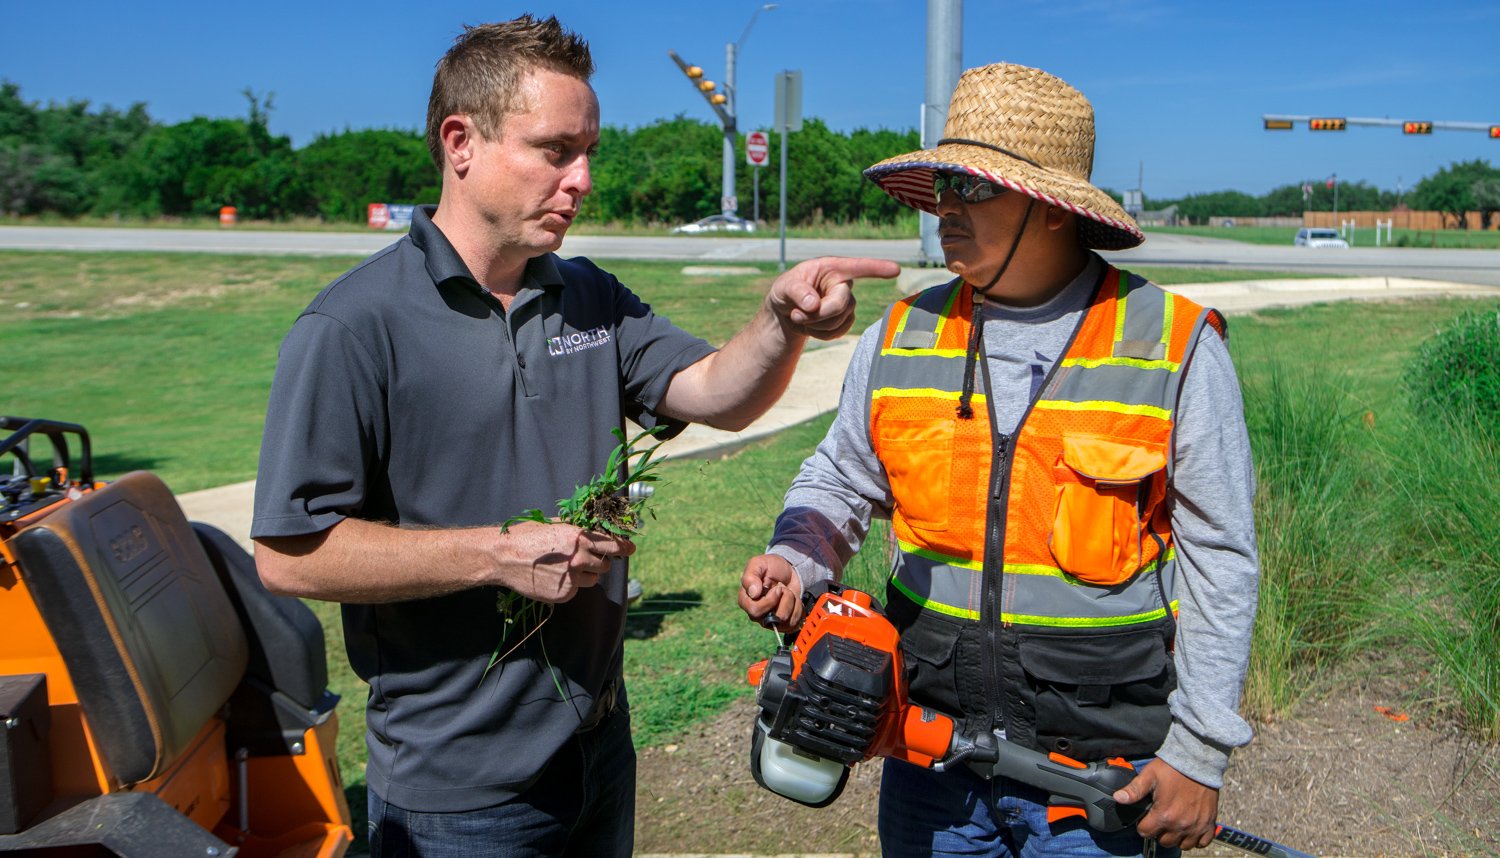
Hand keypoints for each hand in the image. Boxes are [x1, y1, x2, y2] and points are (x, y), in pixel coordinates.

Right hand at [498, 520, 635, 603]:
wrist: (505, 558)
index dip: (624, 546)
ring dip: (586, 574)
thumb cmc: (529, 536)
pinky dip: (571, 585)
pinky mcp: (565, 594)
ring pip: (593, 579)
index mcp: (580, 537)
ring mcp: (573, 578)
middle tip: (585, 558)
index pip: (613, 544)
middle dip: (600, 561)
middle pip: (606, 564)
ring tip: (565, 567)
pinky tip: (554, 577)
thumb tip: (598, 528)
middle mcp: (580, 558)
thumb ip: (578, 527)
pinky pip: (577, 590)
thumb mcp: (555, 524)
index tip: (630, 548)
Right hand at [738, 554, 804, 630]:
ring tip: (787, 591)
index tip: (778, 587)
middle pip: (773, 619)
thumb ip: (751, 576)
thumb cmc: (770, 567)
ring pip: (785, 621)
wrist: (788, 571)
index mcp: (746, 601)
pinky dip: (798, 608)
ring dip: (791, 601)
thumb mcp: (758, 564)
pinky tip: (793, 599)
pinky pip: (794, 623)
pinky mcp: (784, 624)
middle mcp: (757, 614)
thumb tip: (753, 593)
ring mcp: (771, 620)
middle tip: (783, 588)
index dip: (770, 600)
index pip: (755, 611)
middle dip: (784, 600)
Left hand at [767, 257, 900, 340]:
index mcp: (832, 268)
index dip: (877, 268)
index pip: (858, 267)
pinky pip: (838, 332)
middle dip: (818, 314)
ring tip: (798, 316)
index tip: (896, 270)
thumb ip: (797, 291)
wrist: (786, 311)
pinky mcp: (844, 321)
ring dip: (815, 324)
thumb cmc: (786, 291)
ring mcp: (846, 304)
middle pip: (842, 304)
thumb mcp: (784, 286)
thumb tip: (813, 304)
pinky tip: (809, 326)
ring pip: (840, 321)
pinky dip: (819, 334)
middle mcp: (843, 285)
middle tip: (797, 313)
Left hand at [1113, 759, 1218, 849]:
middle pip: (1164, 841)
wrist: (1199, 762)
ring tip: (1174, 824)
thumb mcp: (1149, 775)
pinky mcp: (1209, 823)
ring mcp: (1196, 826)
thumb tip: (1118, 798)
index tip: (1146, 817)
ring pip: (1183, 845)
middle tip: (1160, 819)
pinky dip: (1196, 839)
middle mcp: (1181, 825)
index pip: (1145, 832)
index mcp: (1164, 815)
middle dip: (1159, 832)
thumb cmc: (1174, 769)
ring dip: (1176, 837)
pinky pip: (1202, 842)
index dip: (1143, 825)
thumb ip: (1134, 790)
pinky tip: (1190, 828)